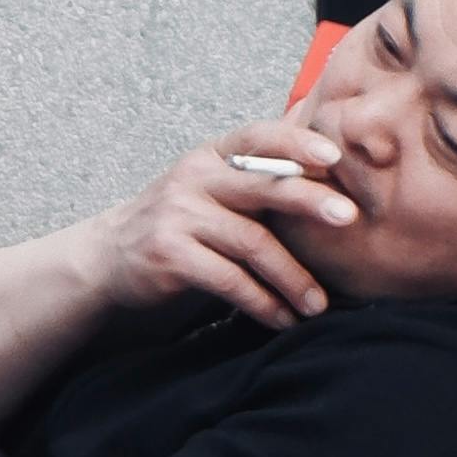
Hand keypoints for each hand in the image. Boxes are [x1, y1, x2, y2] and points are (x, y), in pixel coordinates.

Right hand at [85, 114, 355, 330]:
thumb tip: (332, 180)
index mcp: (211, 156)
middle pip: (263, 186)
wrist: (106, 258)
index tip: (334, 157)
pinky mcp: (169, 256)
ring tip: (319, 305)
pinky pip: (229, 280)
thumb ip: (257, 181)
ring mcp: (178, 216)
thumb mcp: (211, 190)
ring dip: (292, 277)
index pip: (258, 136)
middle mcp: (193, 179)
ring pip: (252, 243)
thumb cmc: (178, 225)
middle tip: (350, 218)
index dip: (297, 142)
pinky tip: (282, 319)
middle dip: (310, 201)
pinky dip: (262, 303)